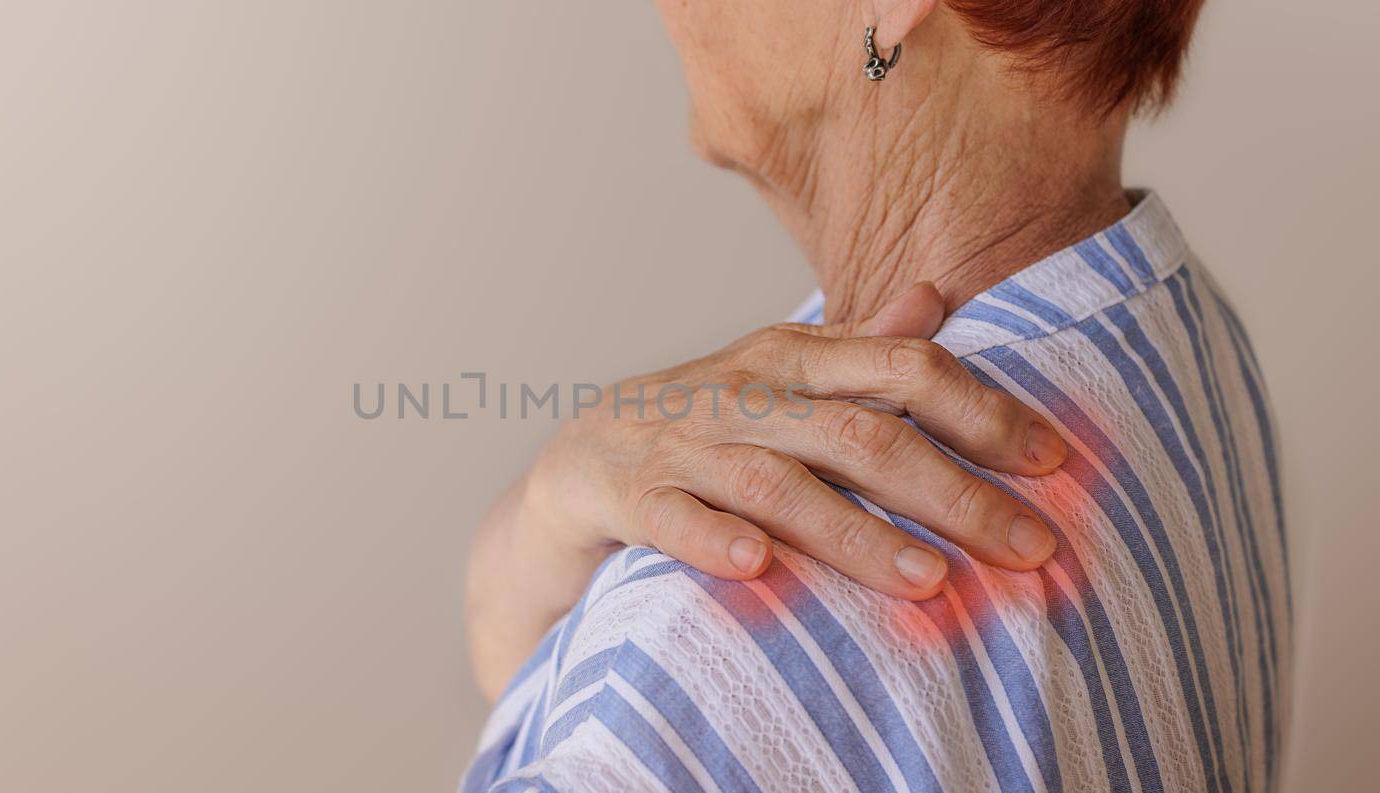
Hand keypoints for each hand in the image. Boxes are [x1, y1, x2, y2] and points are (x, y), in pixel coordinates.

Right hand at [523, 282, 1065, 598]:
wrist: (573, 470)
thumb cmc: (699, 427)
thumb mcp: (775, 375)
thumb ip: (856, 346)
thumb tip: (937, 298)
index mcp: (789, 361)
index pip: (901, 370)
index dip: (982, 411)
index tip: (1053, 460)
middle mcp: (743, 396)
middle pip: (859, 435)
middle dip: (951, 491)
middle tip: (1029, 548)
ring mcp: (682, 447)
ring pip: (777, 484)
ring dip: (855, 532)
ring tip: (929, 580)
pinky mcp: (628, 498)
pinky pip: (672, 520)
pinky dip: (714, 540)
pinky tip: (761, 568)